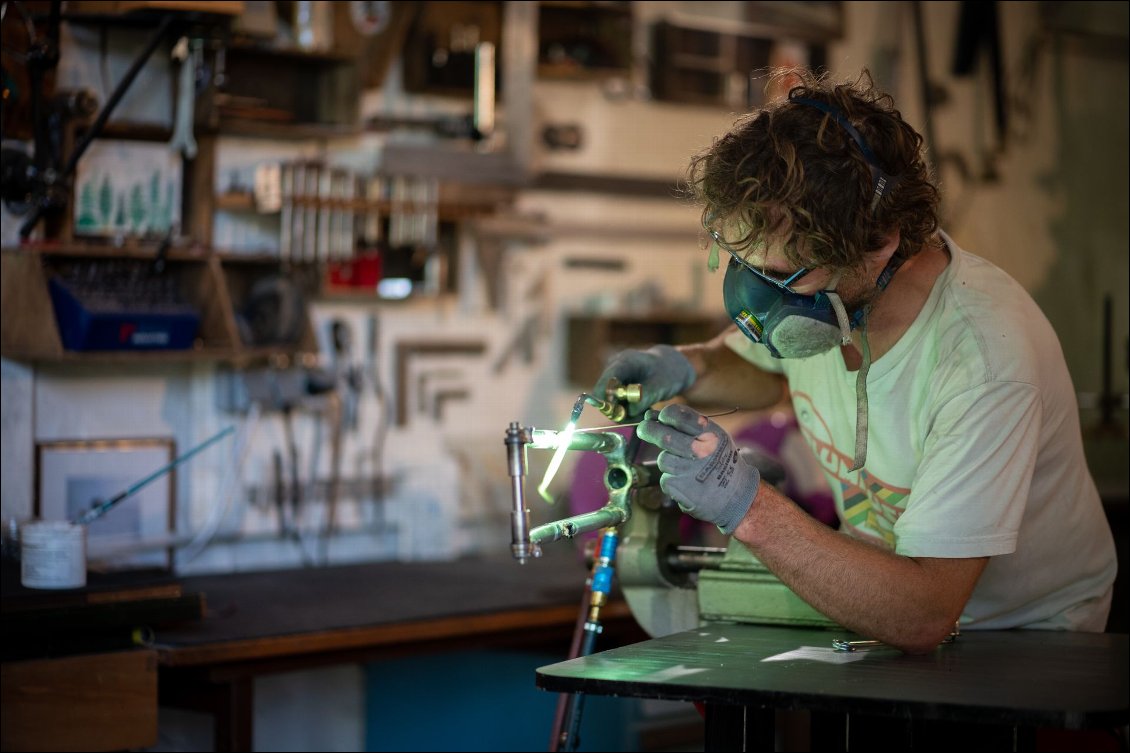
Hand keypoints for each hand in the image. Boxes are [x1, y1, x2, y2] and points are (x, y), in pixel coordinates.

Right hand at [593, 345, 696, 419]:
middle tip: (639, 417)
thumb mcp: (661, 386)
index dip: (607, 401)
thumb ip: (644, 398)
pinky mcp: (615, 385)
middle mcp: (613, 367)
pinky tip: (641, 408)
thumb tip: (627, 412)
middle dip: (618, 410)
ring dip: (625, 412)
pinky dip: (627, 409)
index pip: (604, 384)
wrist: (671, 366)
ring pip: (609, 402)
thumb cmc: (668, 372)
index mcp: (623, 362)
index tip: (621, 414)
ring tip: (644, 412)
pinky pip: (615, 402)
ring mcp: (613, 376)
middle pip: (604, 395)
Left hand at [637, 404, 759, 533]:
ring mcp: (690, 470)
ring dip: (668, 461)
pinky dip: (672, 481)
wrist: (737, 495)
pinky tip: (687, 483)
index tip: (659, 418)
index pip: (677, 415)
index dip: (663, 415)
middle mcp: (701, 450)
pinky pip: (666, 479)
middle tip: (643, 429)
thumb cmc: (721, 462)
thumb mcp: (713, 437)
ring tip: (684, 467)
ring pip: (663, 459)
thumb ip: (685, 426)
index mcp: (709, 433)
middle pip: (664, 436)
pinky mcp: (681, 487)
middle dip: (648, 430)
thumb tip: (651, 415)